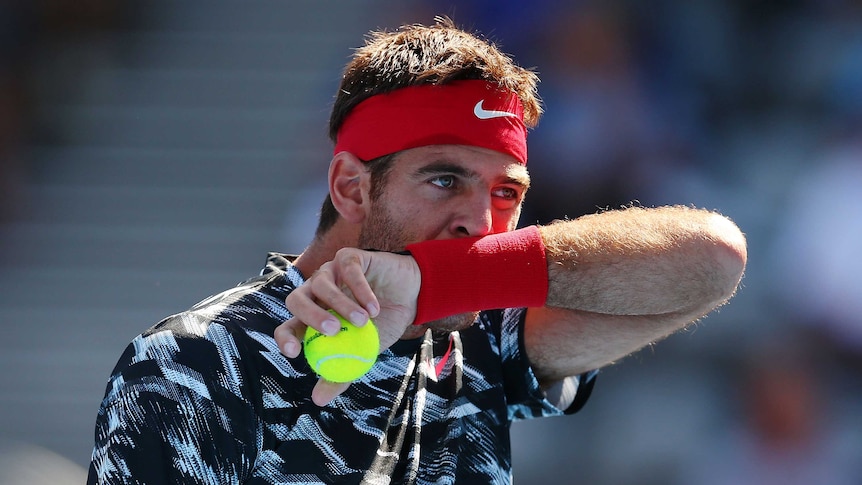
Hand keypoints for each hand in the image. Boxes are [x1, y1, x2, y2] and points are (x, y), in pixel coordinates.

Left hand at [274, 247, 420, 404]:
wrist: (411, 299)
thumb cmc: (382, 326)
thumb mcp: (363, 354)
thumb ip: (341, 373)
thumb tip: (318, 400)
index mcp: (312, 317)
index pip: (288, 326)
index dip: (285, 338)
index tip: (295, 353)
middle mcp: (316, 292)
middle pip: (296, 299)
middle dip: (310, 315)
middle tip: (332, 331)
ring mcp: (331, 273)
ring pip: (322, 283)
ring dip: (342, 304)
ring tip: (364, 322)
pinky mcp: (349, 258)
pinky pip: (348, 270)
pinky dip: (360, 290)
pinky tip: (373, 307)